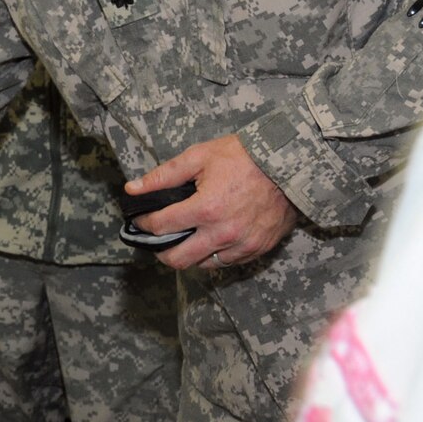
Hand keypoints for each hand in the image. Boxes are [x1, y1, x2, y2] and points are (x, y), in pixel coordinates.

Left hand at [125, 133, 297, 271]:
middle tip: (158, 238)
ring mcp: (242, 244)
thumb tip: (133, 189)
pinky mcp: (258, 248)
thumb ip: (164, 175)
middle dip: (161, 251)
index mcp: (205, 209)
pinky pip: (227, 262)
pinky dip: (214, 255)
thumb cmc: (244, 156)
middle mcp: (223, 233)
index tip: (140, 219)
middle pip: (178, 260)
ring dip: (189, 254)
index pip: (160, 227)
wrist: (289, 163)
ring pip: (203, 264)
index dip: (144, 224)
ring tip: (185, 238)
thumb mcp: (199, 157)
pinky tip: (210, 239)